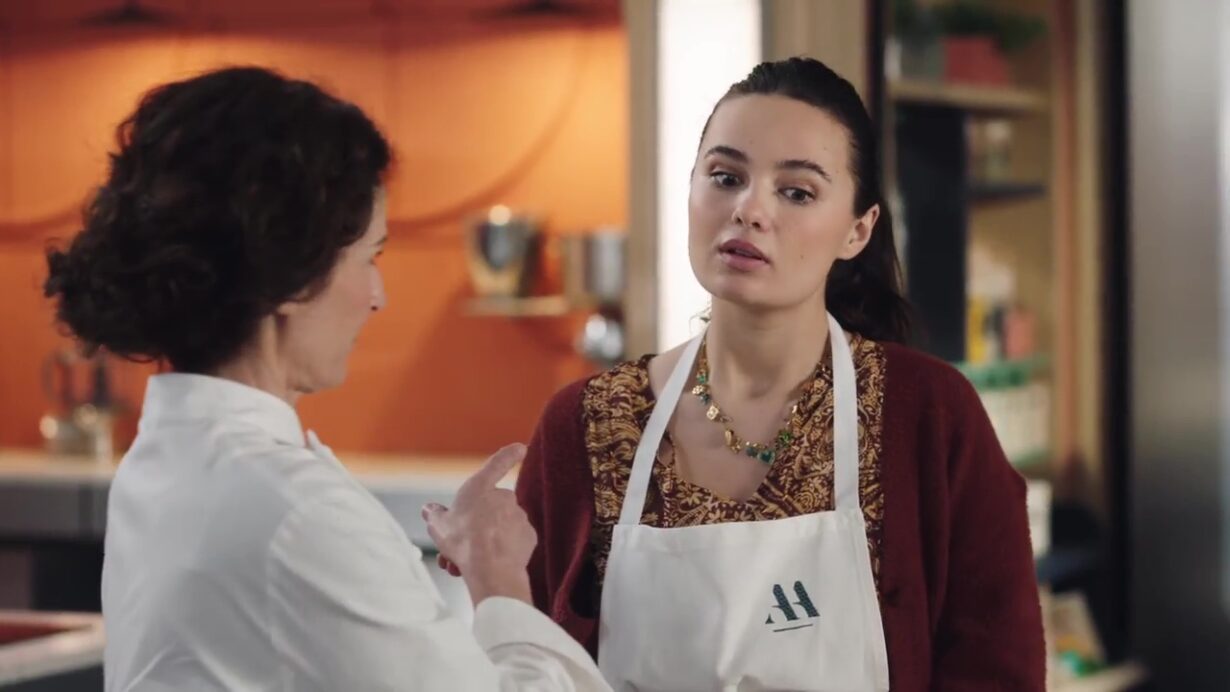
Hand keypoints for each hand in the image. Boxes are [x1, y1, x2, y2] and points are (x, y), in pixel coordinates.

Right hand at [421, 443, 535, 605]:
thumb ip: (435, 515)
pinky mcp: (529, 537)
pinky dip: (502, 551)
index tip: (520, 448)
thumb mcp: (438, 525)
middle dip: (475, 525)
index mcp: (480, 487)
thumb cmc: (463, 542)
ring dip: (484, 542)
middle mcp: (504, 497)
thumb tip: (430, 510)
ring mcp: (519, 516)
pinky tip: (488, 565)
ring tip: (467, 562)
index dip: (508, 454)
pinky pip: (513, 542)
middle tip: (459, 545)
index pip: (497, 463)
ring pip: (499, 528)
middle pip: (489, 509)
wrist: (490, 569)